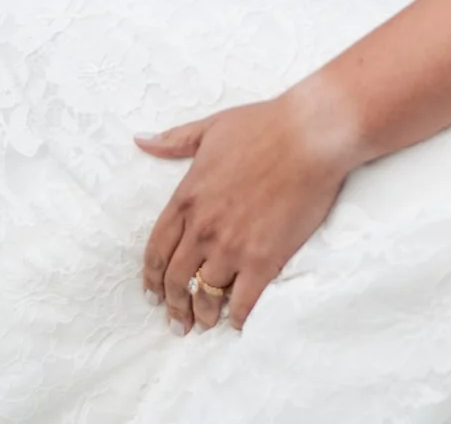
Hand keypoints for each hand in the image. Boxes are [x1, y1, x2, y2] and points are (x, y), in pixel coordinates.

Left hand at [137, 83, 361, 332]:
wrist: (310, 135)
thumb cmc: (263, 126)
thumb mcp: (210, 128)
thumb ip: (174, 141)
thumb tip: (140, 140)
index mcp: (186, 198)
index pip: (157, 250)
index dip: (152, 277)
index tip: (152, 294)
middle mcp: (203, 228)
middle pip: (177, 279)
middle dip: (173, 305)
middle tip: (176, 321)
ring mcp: (232, 247)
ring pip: (206, 294)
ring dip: (203, 314)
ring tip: (204, 324)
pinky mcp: (264, 259)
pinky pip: (242, 301)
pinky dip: (236, 317)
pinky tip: (236, 323)